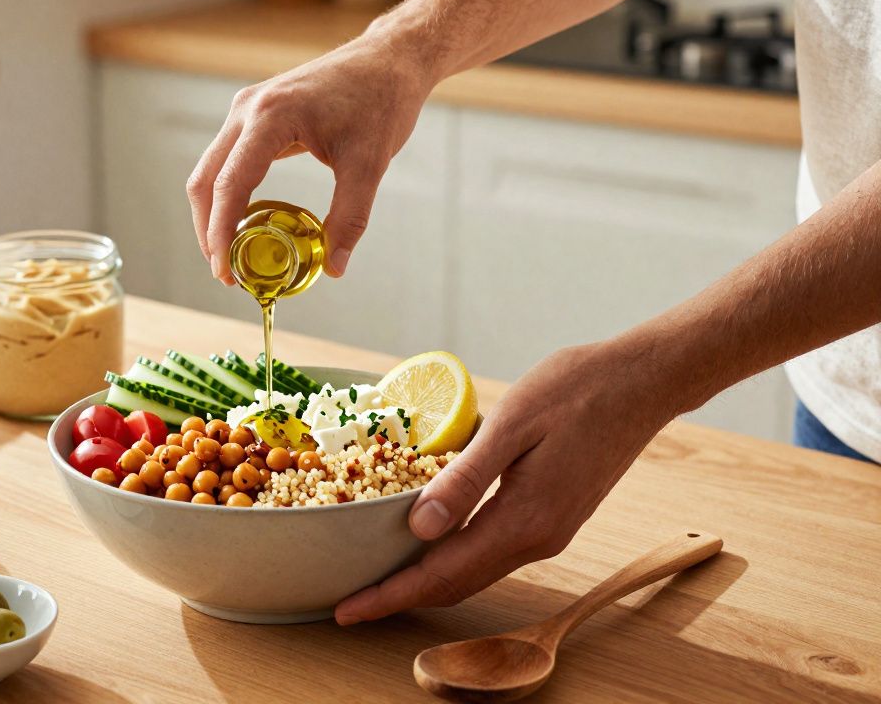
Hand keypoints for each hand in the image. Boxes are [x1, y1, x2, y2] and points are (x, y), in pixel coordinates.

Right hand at [186, 32, 434, 283]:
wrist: (388, 61)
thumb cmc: (381, 102)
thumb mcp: (369, 164)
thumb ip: (350, 218)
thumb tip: (336, 268)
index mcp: (271, 116)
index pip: (230, 184)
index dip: (221, 233)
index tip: (225, 271)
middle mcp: (248, 109)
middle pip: (206, 179)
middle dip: (209, 230)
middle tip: (224, 272)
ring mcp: (247, 109)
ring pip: (211, 170)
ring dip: (214, 213)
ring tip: (231, 254)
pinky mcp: (254, 114)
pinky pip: (228, 160)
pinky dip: (228, 194)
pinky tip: (245, 223)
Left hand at [334, 340, 682, 623]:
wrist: (643, 382)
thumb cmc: (578, 389)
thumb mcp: (512, 424)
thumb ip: (465, 480)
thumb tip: (420, 528)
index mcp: (524, 520)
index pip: (443, 574)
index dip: (391, 595)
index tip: (349, 609)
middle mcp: (538, 539)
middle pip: (456, 584)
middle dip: (400, 598)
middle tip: (350, 603)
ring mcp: (549, 532)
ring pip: (475, 572)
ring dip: (427, 582)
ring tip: (380, 579)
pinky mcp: (553, 518)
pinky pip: (492, 552)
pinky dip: (454, 560)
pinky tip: (428, 544)